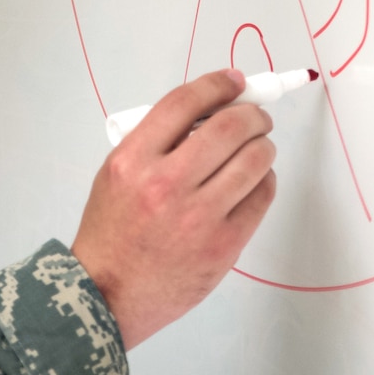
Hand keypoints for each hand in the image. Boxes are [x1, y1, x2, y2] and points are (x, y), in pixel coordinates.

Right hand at [68, 69, 276, 348]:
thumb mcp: (117, 173)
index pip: (184, 103)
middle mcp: (166, 185)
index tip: (233, 81)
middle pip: (228, 127)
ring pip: (253, 161)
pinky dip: (265, 180)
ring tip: (260, 145)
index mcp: (133, 161)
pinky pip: (260, 197)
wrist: (109, 293)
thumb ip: (156, 141)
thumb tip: (209, 112)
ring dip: (263, 145)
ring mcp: (198, 217)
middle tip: (256, 115)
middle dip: (251, 113)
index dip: (216, 85)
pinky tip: (256, 179)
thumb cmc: (113, 231)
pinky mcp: (224, 245)